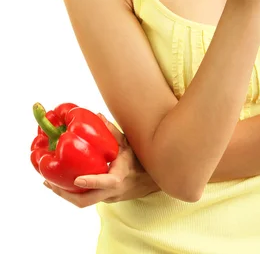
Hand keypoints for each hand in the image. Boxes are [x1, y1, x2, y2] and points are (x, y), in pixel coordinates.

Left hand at [43, 114, 160, 207]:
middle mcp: (112, 192)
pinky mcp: (104, 200)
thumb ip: (112, 131)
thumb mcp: (128, 144)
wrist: (153, 180)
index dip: (91, 181)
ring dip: (65, 194)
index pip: (105, 183)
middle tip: (49, 183)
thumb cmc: (139, 159)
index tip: (77, 179)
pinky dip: (73, 192)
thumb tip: (97, 115)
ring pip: (83, 202)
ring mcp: (107, 198)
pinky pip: (86, 198)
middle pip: (85, 201)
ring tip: (48, 183)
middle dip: (64, 194)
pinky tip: (62, 182)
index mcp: (119, 178)